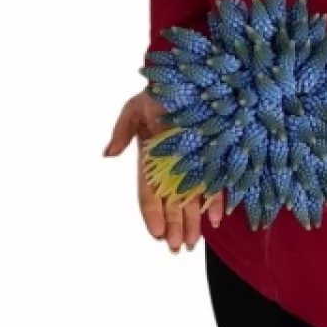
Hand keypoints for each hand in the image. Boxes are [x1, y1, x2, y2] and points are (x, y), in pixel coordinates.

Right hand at [104, 89, 223, 251]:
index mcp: (151, 158)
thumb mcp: (133, 109)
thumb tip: (108, 154)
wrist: (186, 79)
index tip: (155, 233)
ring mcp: (193, 162)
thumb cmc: (157, 94)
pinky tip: (217, 219)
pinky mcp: (212, 156)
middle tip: (177, 248)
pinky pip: (214, 182)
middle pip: (172, 201)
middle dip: (174, 225)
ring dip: (192, 221)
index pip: (149, 192)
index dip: (152, 214)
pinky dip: (216, 201)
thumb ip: (122, 131)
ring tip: (192, 243)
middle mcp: (172, 165)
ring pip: (192, 198)